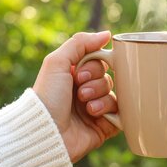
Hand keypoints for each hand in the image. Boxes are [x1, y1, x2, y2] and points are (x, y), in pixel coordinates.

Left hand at [33, 31, 118, 162]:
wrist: (45, 133)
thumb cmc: (47, 97)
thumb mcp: (57, 62)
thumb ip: (80, 43)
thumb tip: (107, 34)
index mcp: (75, 77)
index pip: (99, 63)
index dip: (94, 66)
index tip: (79, 74)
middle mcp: (86, 92)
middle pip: (108, 78)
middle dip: (96, 83)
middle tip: (80, 92)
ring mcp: (96, 110)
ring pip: (115, 95)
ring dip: (101, 98)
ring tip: (86, 107)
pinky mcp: (104, 127)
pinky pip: (121, 113)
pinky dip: (110, 111)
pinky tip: (95, 115)